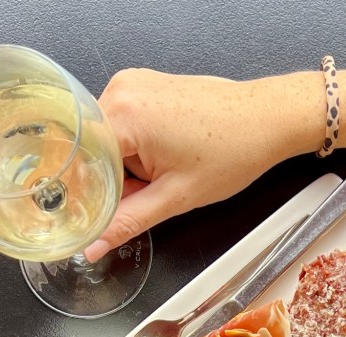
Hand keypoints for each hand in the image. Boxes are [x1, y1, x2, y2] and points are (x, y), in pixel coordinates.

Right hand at [84, 68, 317, 259]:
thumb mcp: (175, 198)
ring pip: (107, 139)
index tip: (94, 215)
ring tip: (167, 171)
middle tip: (148, 194)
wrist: (267, 119)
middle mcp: (121, 89)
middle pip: (90, 149)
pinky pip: (123, 124)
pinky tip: (166, 156)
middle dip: (110, 179)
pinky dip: (136, 148)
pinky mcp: (144, 85)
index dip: (87, 194)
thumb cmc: (233, 151)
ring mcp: (132, 83)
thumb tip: (94, 245)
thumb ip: (128, 222)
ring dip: (126, 165)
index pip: (78, 162)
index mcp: (123, 114)